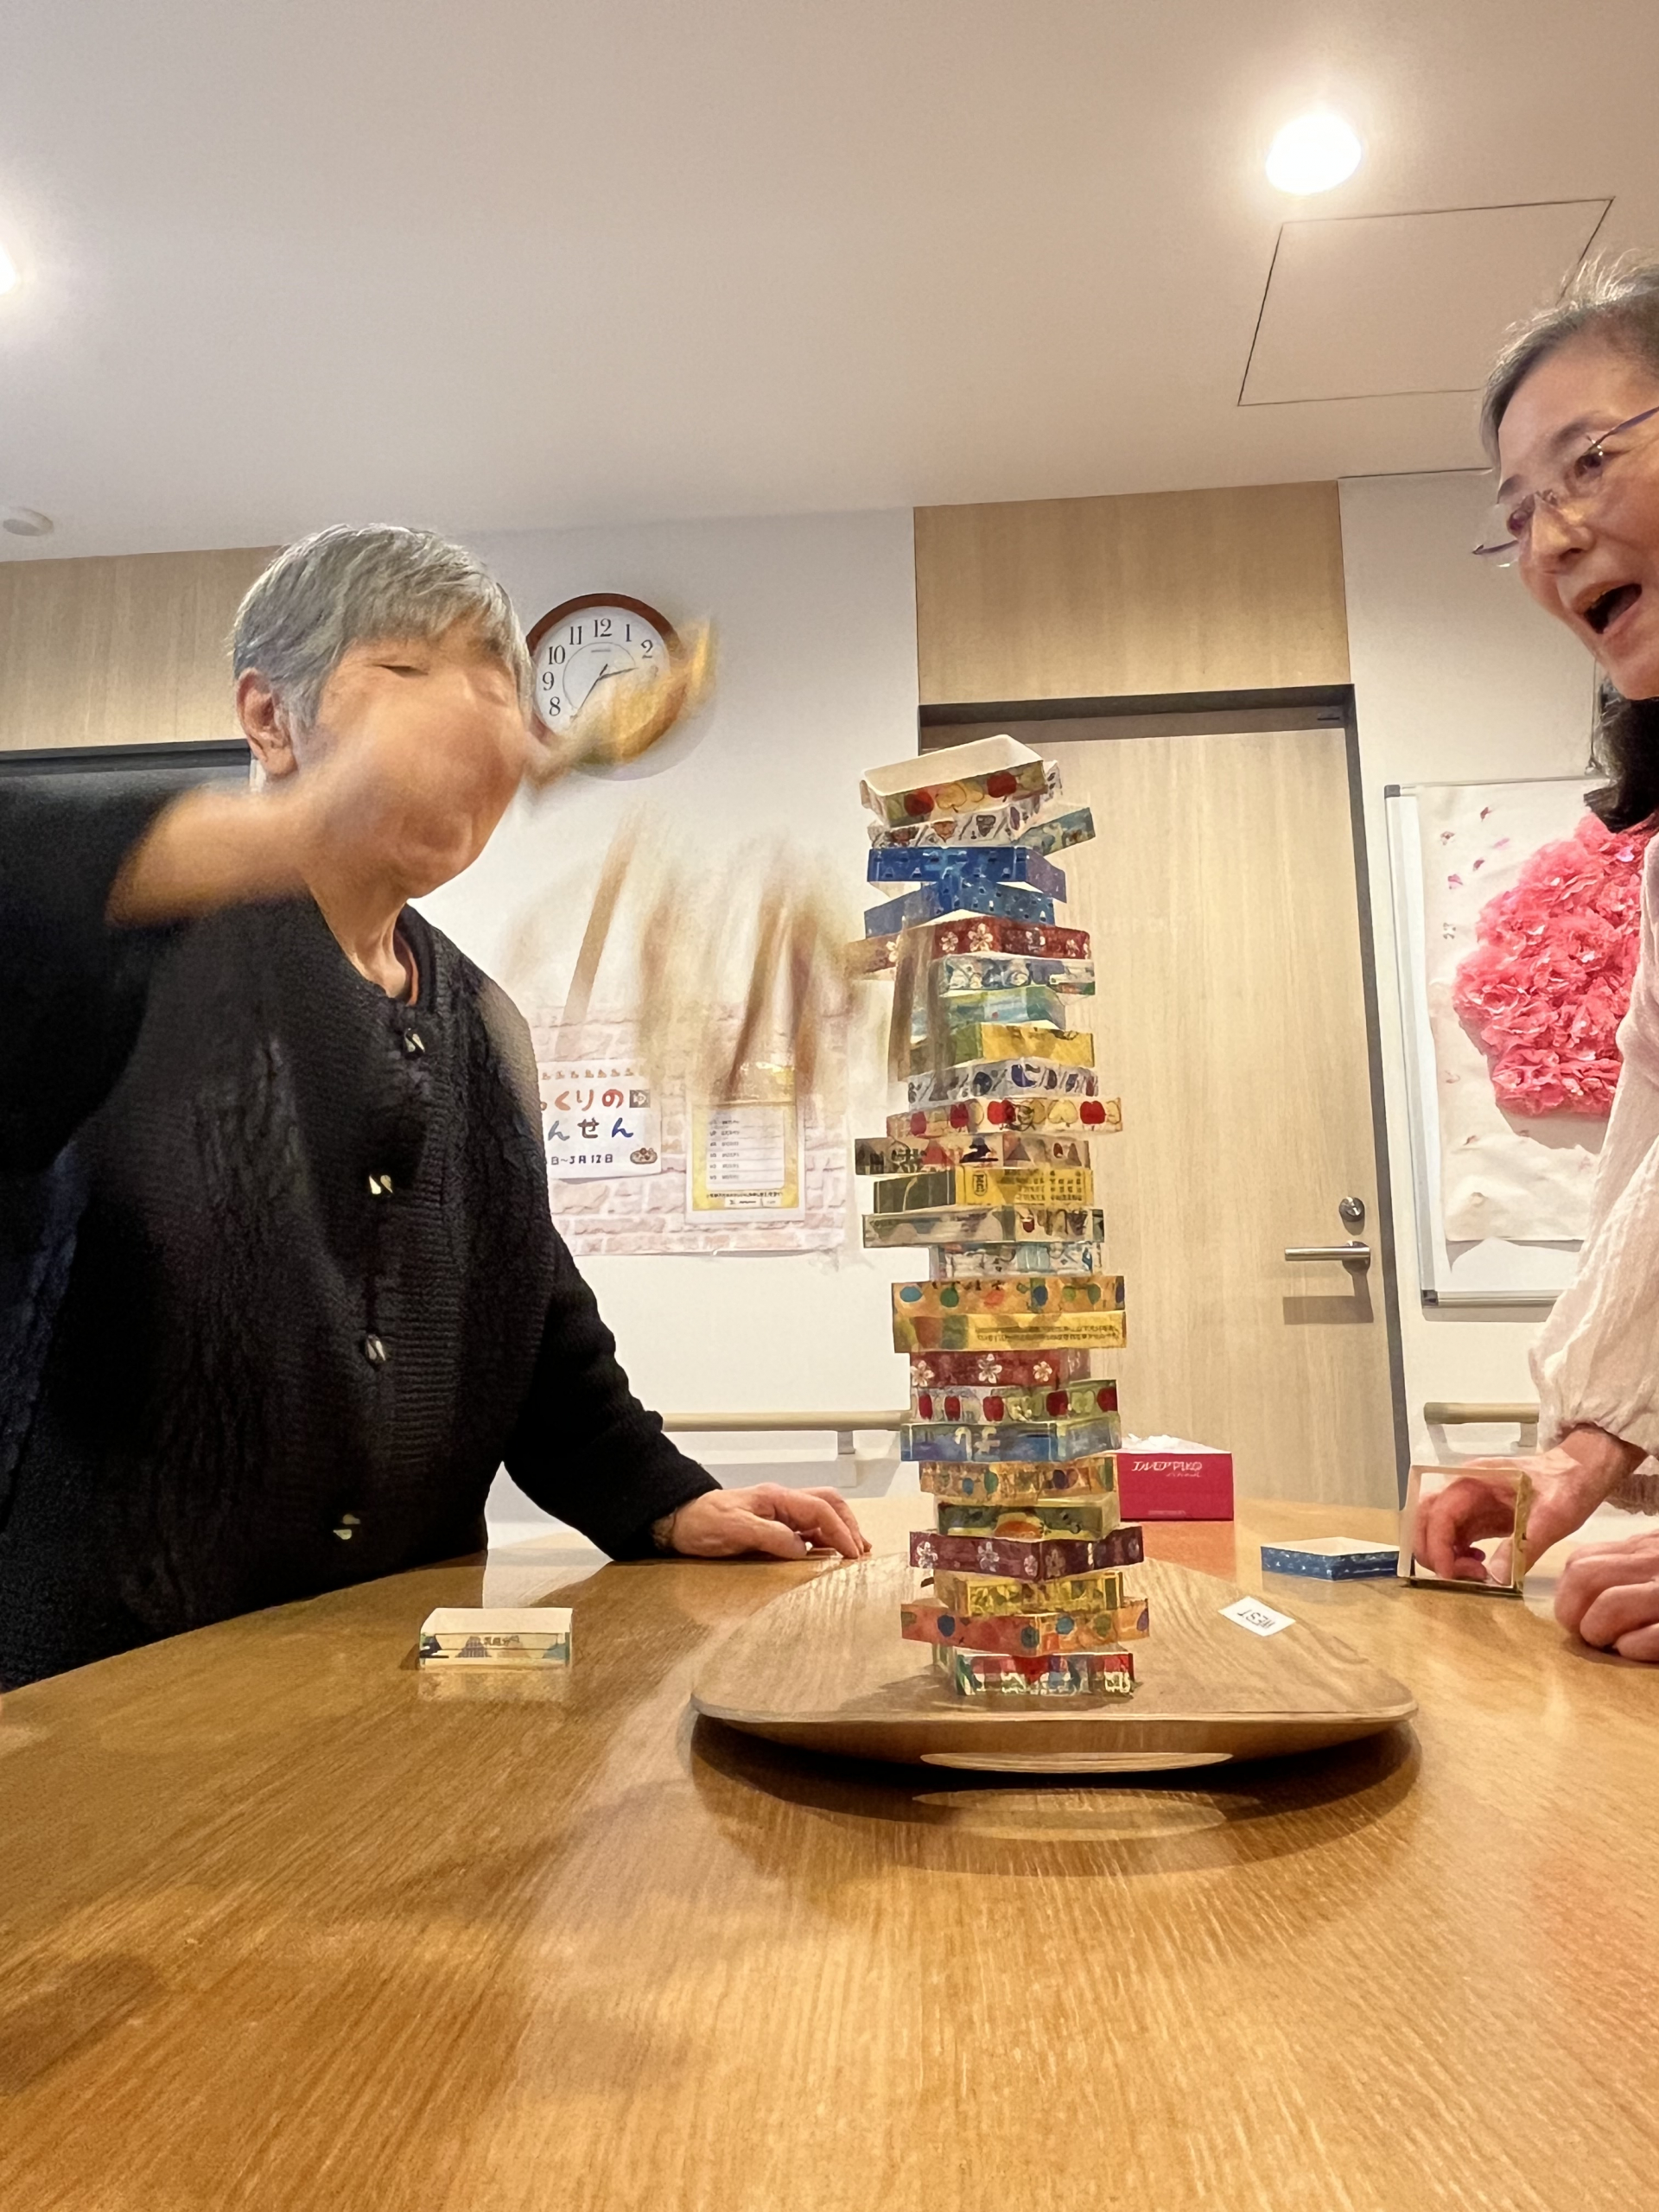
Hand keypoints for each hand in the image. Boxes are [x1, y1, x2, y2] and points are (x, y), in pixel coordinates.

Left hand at [663, 1485, 869, 1561]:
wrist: (678, 1520)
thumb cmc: (702, 1521)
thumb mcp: (735, 1529)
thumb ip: (771, 1536)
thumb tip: (802, 1549)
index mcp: (776, 1498)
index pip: (820, 1510)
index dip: (841, 1531)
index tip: (853, 1553)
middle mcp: (781, 1503)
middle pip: (828, 1504)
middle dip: (849, 1524)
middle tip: (861, 1549)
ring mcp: (777, 1513)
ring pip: (820, 1515)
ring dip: (839, 1530)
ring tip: (852, 1551)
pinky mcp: (771, 1526)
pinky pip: (805, 1529)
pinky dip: (823, 1539)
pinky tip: (826, 1554)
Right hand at [1412, 1428, 1643, 1581]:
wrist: (1579, 1473)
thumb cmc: (1567, 1486)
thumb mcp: (1553, 1517)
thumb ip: (1524, 1545)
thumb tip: (1495, 1578)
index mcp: (1475, 1480)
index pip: (1439, 1513)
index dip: (1438, 1546)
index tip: (1451, 1575)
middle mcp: (1463, 1489)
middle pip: (1424, 1519)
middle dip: (1432, 1552)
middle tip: (1460, 1578)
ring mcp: (1467, 1503)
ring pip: (1434, 1530)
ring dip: (1443, 1556)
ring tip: (1476, 1573)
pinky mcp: (1476, 1516)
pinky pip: (1452, 1537)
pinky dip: (1455, 1556)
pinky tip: (1480, 1566)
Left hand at [1555, 1532, 1658, 1659]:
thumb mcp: (1656, 1560)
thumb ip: (1624, 1568)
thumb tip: (1576, 1596)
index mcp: (1642, 1548)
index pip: (1579, 1561)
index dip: (1566, 1595)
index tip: (1574, 1617)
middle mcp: (1653, 1561)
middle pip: (1584, 1577)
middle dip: (1574, 1614)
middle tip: (1588, 1636)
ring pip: (1610, 1605)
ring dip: (1600, 1632)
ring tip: (1613, 1645)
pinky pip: (1649, 1636)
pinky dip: (1633, 1648)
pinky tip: (1635, 1652)